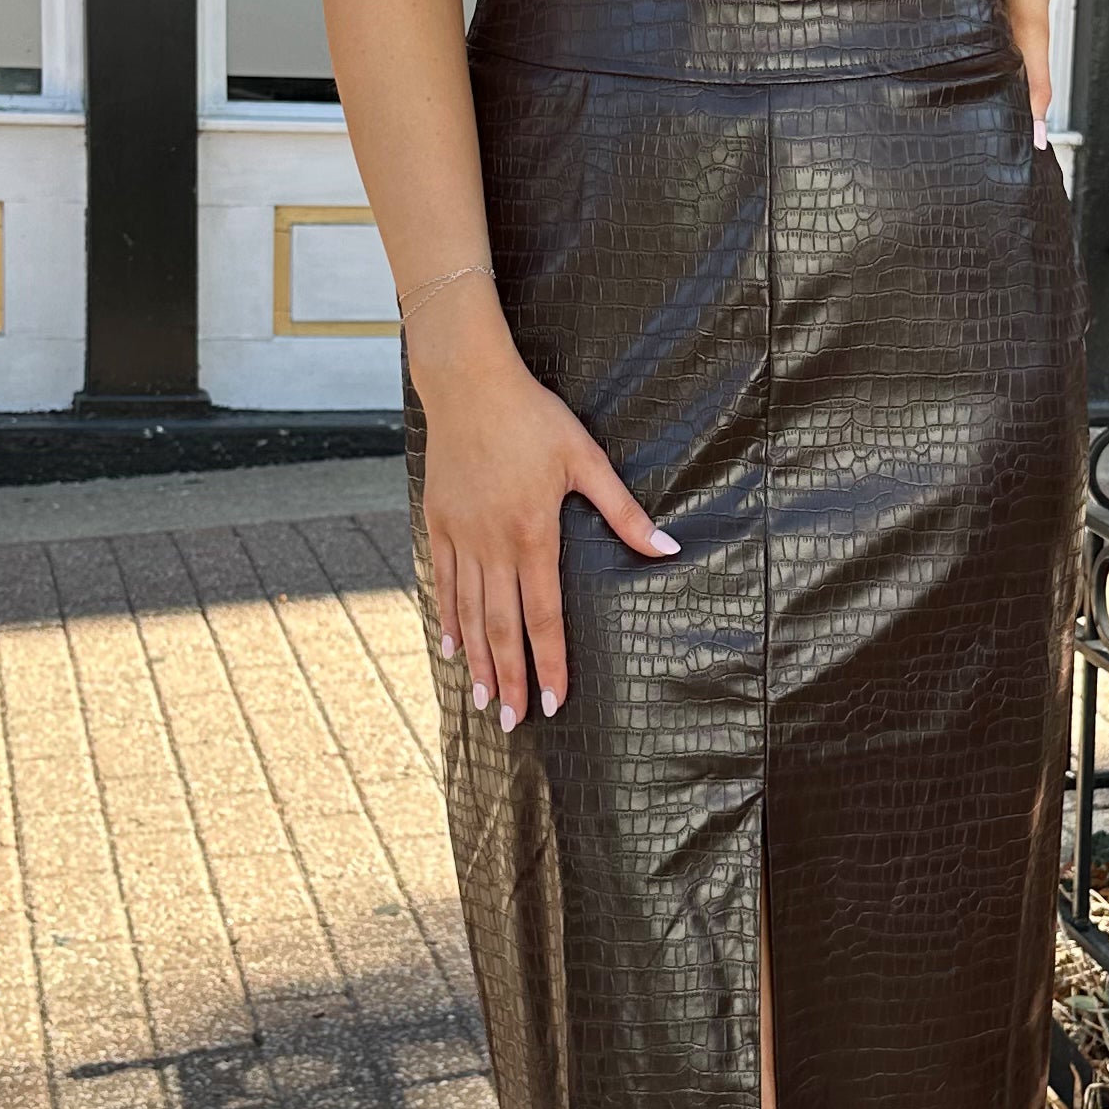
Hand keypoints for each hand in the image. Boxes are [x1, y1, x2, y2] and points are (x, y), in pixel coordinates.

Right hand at [414, 299, 677, 727]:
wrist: (469, 384)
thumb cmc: (533, 418)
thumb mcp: (586, 459)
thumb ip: (624, 511)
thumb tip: (668, 546)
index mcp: (533, 534)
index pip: (543, 615)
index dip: (550, 663)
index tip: (555, 701)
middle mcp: (494, 545)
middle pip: (503, 627)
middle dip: (511, 679)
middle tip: (513, 724)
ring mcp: (462, 536)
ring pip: (470, 613)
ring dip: (479, 661)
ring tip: (484, 702)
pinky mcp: (439, 523)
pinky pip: (442, 582)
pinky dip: (448, 618)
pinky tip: (452, 648)